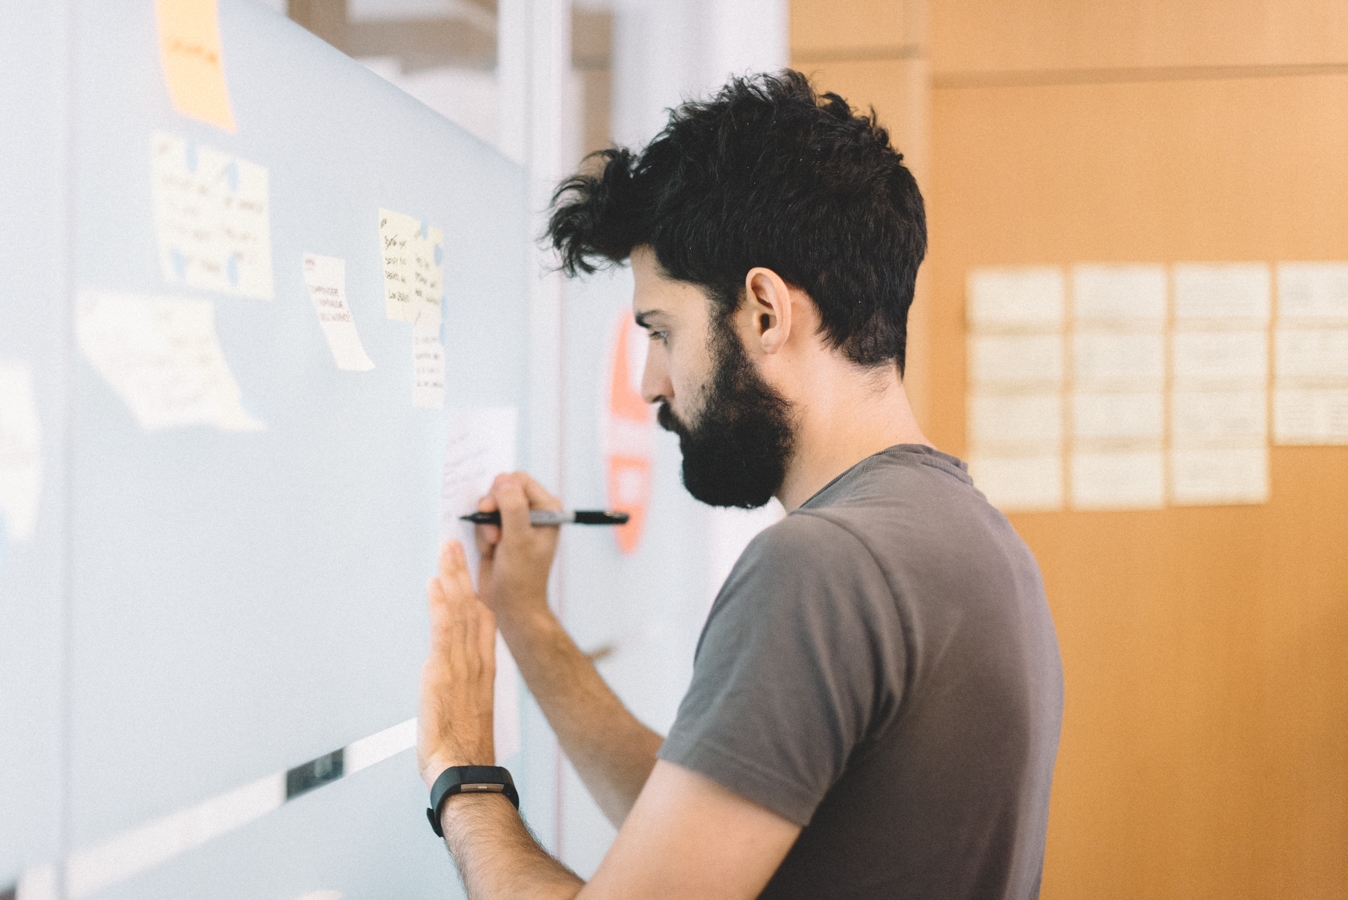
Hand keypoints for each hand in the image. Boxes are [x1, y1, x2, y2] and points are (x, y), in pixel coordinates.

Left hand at [417, 540, 496, 787]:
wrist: (463, 769)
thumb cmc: (463, 751)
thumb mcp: (467, 715)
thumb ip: (463, 693)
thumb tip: (456, 687)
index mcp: (484, 671)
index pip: (483, 624)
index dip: (476, 595)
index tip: (470, 572)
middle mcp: (476, 661)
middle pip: (472, 607)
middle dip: (463, 574)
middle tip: (454, 545)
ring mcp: (462, 664)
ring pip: (460, 611)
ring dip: (453, 577)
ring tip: (447, 550)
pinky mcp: (444, 671)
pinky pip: (445, 630)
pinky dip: (441, 603)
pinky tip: (436, 583)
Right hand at [473, 472, 562, 629]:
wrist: (512, 606)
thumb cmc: (522, 577)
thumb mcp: (518, 540)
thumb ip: (512, 507)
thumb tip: (504, 479)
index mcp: (547, 508)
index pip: (518, 480)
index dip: (501, 492)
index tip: (490, 510)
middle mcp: (533, 512)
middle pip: (501, 490)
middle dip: (491, 511)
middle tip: (494, 534)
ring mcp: (516, 522)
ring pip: (489, 507)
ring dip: (485, 527)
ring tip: (494, 547)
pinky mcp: (502, 533)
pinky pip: (483, 522)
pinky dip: (482, 536)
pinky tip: (490, 552)